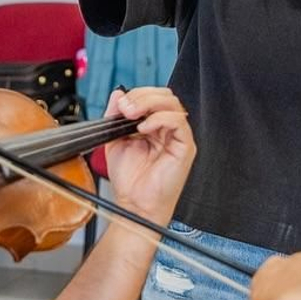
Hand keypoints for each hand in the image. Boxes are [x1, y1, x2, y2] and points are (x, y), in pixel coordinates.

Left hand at [100, 87, 197, 224]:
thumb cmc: (129, 180)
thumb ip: (115, 116)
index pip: (153, 97)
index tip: (119, 104)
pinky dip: (159, 119)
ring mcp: (178, 137)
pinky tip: (143, 129)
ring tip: (130, 114)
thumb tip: (118, 94)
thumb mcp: (115, 140)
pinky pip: (178, 122)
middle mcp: (168, 129)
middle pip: (165, 95)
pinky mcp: (185, 147)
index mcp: (154, 126)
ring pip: (172, 104)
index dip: (137, 95)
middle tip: (125, 107)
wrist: (135, 205)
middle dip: (142, 96)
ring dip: (148, 103)